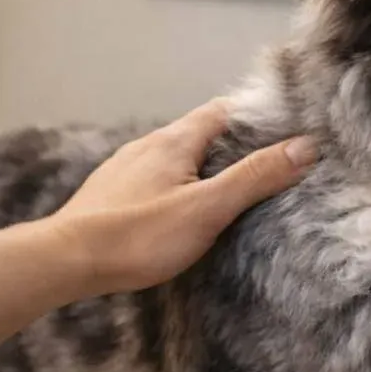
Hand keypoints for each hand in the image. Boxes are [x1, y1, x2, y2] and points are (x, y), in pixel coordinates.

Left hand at [50, 99, 317, 296]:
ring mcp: (124, 169)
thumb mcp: (208, 208)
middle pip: (199, 133)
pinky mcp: (110, 194)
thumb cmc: (139, 234)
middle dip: (234, 144)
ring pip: (175, 158)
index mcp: (173, 141)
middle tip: (269, 163)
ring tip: (231, 188)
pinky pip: (155, 179)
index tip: (287, 128)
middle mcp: (147, 145)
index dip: (256, 116)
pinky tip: (182, 209)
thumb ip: (255, 177)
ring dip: (204, 167)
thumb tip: (305, 146)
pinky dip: (178, 186)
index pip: (223, 111)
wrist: (65, 261)